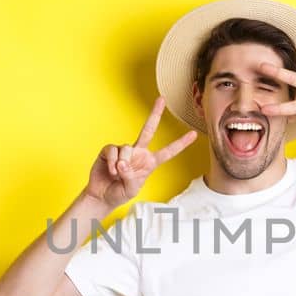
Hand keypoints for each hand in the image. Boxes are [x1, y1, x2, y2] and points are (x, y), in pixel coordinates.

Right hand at [83, 96, 197, 209]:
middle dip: (155, 114)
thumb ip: (130, 176)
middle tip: (161, 99)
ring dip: (122, 164)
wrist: (102, 195)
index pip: (168, 152)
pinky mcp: (109, 150)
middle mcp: (139, 152)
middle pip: (149, 130)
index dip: (181, 144)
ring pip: (126, 148)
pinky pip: (112, 151)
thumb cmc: (119, 192)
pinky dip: (112, 162)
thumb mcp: (131, 189)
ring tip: (117, 175)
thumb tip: (122, 163)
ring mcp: (124, 150)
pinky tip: (110, 171)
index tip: (194, 134)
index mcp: (149, 162)